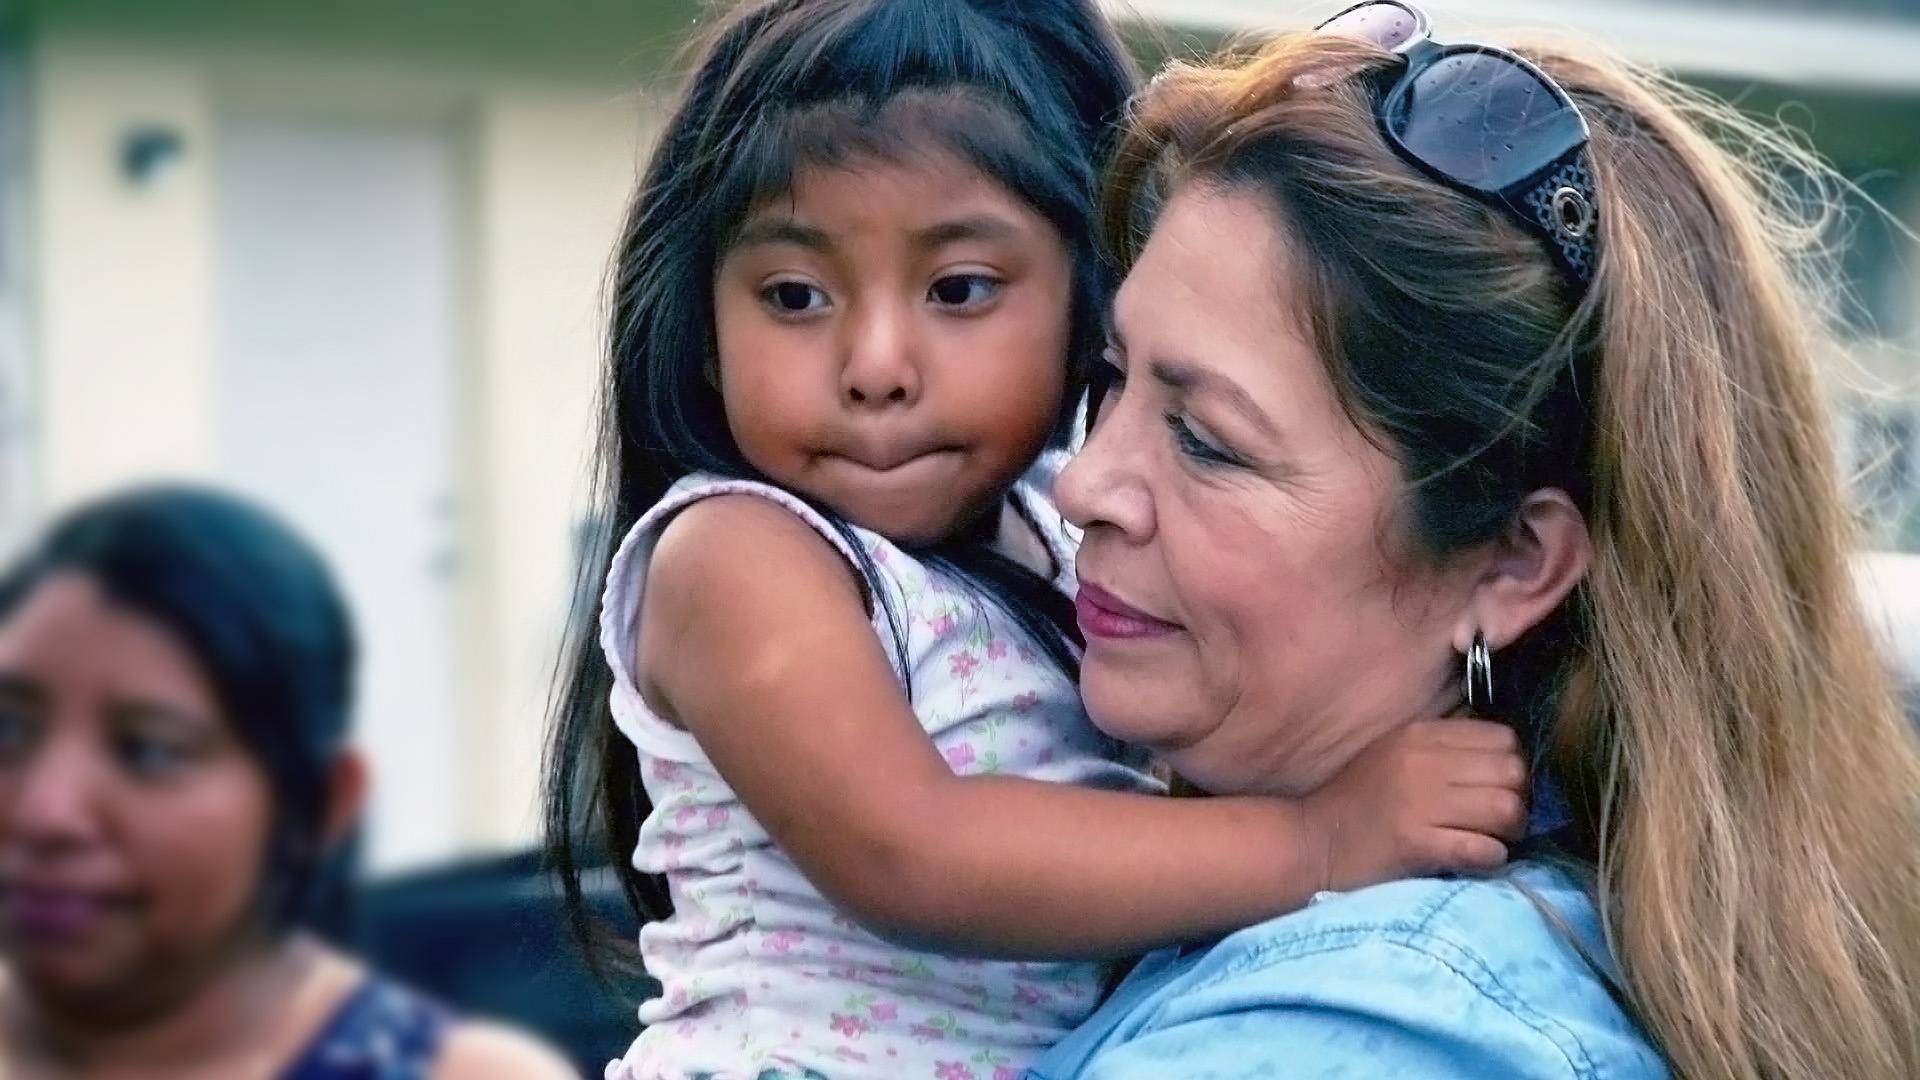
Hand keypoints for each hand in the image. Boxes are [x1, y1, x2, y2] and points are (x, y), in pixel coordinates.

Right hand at [1300, 719, 1526, 891]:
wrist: (1309, 845)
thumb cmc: (1357, 805)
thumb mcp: (1397, 757)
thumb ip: (1445, 751)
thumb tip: (1509, 760)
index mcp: (1420, 735)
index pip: (1504, 738)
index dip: (1510, 766)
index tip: (1496, 789)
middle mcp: (1422, 762)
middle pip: (1514, 771)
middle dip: (1518, 799)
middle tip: (1500, 822)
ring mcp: (1419, 803)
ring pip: (1507, 808)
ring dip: (1509, 832)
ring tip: (1491, 841)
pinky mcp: (1416, 844)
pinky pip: (1483, 849)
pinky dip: (1490, 858)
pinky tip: (1476, 860)